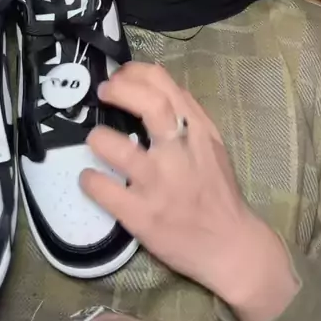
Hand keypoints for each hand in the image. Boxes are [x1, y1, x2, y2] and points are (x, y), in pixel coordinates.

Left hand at [81, 62, 297, 320]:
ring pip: (121, 150)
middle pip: (150, 105)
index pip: (166, 86)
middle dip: (120, 91)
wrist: (231, 248)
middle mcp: (180, 153)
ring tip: (94, 139)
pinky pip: (106, 192)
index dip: (135, 73)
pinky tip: (88, 177)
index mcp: (198, 132)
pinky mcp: (143, 216)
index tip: (119, 76)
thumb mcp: (211, 145)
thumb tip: (156, 85)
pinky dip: (91, 180)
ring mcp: (160, 185)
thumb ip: (189, 115)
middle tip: (102, 93)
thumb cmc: (217, 192)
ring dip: (99, 138)